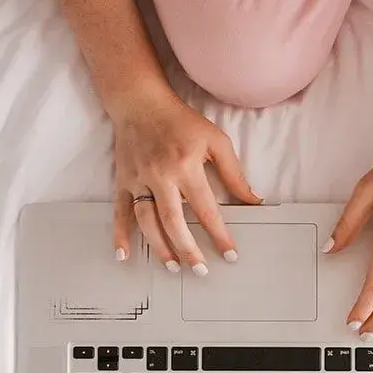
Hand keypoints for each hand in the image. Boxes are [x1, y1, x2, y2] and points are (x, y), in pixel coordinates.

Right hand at [112, 86, 260, 272]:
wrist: (140, 102)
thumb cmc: (181, 121)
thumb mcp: (216, 140)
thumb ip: (234, 173)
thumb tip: (252, 200)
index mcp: (186, 166)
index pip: (206, 209)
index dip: (219, 235)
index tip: (229, 254)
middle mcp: (161, 176)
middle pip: (174, 221)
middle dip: (188, 249)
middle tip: (201, 270)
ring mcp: (139, 180)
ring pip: (147, 221)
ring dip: (159, 247)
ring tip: (173, 267)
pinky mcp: (123, 181)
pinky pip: (120, 211)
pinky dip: (120, 234)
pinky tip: (123, 255)